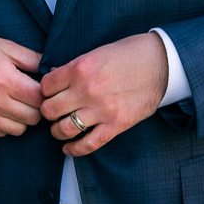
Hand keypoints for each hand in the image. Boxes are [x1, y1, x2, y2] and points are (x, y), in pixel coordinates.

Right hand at [0, 28, 42, 137]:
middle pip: (32, 118)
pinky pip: (0, 133)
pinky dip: (5, 124)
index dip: (46, 95)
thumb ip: (32, 58)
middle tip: (31, 96)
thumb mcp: (4, 45)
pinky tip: (1, 108)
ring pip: (18, 130)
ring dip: (22, 118)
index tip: (43, 89)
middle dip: (36, 108)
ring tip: (16, 102)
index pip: (39, 99)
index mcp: (3, 77)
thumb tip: (53, 70)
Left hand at [39, 33, 167, 155]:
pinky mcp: (115, 125)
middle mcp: (87, 89)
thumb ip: (74, 67)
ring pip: (64, 129)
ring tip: (60, 128)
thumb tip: (54, 78)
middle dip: (48, 112)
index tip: (49, 94)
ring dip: (58, 131)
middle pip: (50, 110)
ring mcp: (101, 109)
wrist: (159, 63)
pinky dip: (74, 150)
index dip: (44, 91)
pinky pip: (88, 144)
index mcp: (80, 68)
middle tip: (53, 111)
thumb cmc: (128, 54)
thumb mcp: (96, 53)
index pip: (46, 86)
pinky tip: (69, 148)